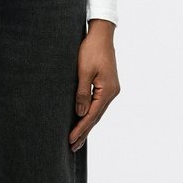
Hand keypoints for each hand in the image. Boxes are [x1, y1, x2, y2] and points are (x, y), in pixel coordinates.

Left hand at [69, 20, 119, 150]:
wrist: (101, 34)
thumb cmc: (91, 50)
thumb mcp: (83, 71)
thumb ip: (82, 93)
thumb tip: (80, 113)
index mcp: (107, 90)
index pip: (92, 115)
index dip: (81, 129)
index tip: (70, 140)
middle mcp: (112, 92)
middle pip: (96, 117)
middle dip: (84, 132)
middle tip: (72, 147)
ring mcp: (111, 89)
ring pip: (97, 112)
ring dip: (86, 125)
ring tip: (77, 139)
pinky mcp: (107, 85)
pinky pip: (98, 104)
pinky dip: (90, 114)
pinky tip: (83, 120)